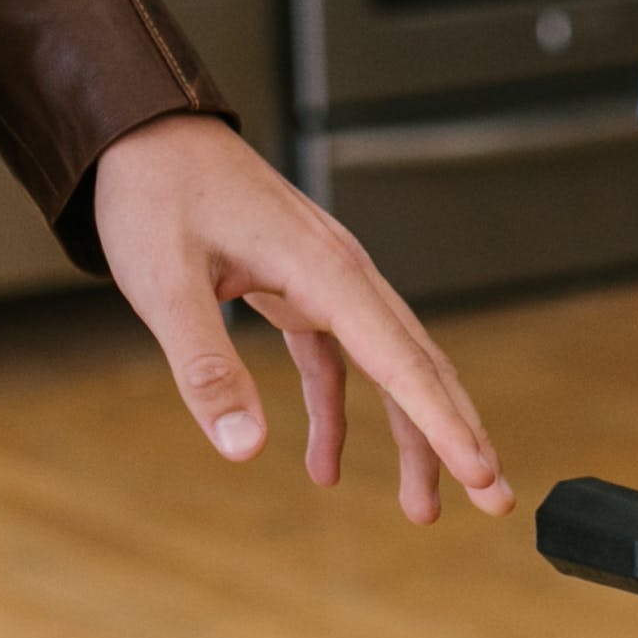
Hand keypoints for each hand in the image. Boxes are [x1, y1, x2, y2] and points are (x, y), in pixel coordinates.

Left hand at [92, 111, 512, 524]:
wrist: (143, 132)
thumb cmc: (153, 195)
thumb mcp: (164, 285)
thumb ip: (206, 369)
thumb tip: (244, 450)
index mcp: (323, 270)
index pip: (401, 361)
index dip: (444, 424)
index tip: (481, 474)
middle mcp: (342, 273)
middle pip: (420, 365)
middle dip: (457, 436)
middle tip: (494, 500)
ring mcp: (327, 280)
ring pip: (392, 364)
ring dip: (412, 433)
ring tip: (423, 505)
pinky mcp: (302, 288)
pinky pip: (341, 359)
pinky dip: (341, 411)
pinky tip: (324, 463)